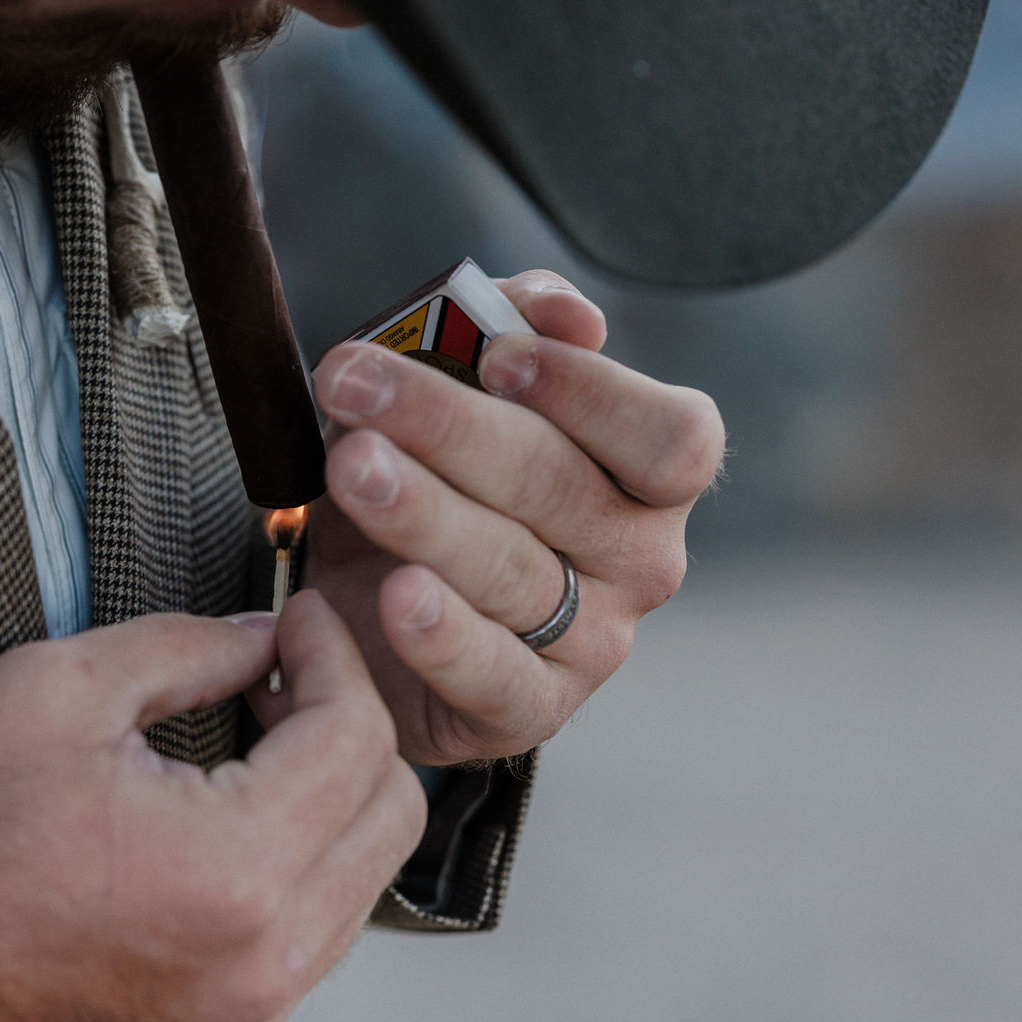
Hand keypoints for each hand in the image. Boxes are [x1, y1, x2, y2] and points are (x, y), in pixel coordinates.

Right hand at [0, 597, 424, 1021]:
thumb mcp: (55, 690)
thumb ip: (183, 647)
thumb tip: (260, 639)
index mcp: (234, 868)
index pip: (357, 738)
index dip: (334, 657)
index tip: (300, 626)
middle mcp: (263, 959)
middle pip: (393, 815)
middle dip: (353, 726)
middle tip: (288, 679)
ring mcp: (248, 1013)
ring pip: (363, 883)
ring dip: (330, 801)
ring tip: (259, 746)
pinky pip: (311, 940)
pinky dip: (297, 871)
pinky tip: (233, 824)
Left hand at [295, 270, 723, 766]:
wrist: (378, 599)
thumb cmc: (440, 469)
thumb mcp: (462, 384)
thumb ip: (508, 325)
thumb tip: (568, 312)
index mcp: (653, 471)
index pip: (671, 437)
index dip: (589, 392)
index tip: (494, 356)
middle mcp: (642, 558)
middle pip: (559, 488)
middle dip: (447, 425)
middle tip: (351, 383)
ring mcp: (593, 641)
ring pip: (513, 572)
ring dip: (423, 513)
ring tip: (351, 468)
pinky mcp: (528, 709)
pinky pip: (493, 675)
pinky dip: (443, 636)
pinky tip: (397, 594)